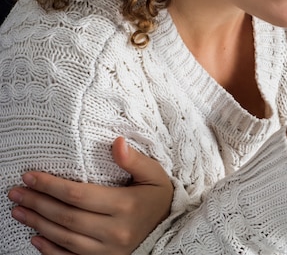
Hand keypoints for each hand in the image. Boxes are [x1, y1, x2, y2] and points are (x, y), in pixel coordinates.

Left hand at [7, 137, 173, 254]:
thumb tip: (116, 142)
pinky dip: (50, 250)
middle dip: (38, 203)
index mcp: (126, 206)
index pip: (79, 195)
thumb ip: (133, 159)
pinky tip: (36, 237)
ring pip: (65, 238)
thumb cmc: (157, 196)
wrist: (170, 225)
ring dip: (38, 224)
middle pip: (67, 217)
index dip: (51, 186)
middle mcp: (116, 231)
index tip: (30, 176)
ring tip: (19, 210)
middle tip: (16, 192)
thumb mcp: (153, 174)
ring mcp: (110, 250)